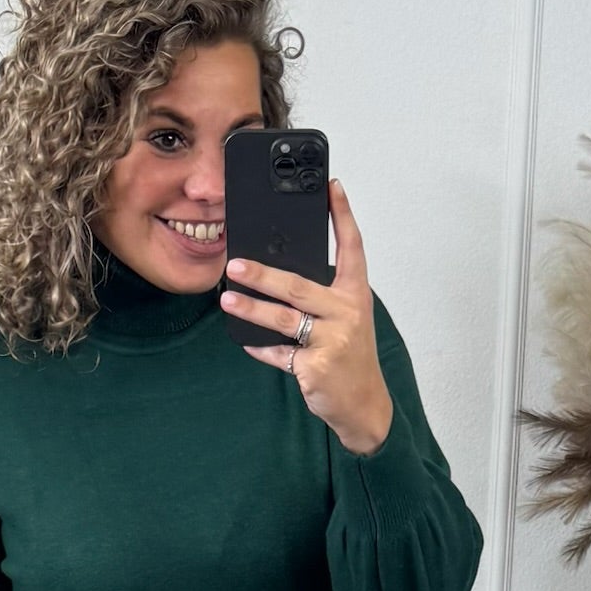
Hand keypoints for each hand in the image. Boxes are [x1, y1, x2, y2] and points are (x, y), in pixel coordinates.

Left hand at [219, 177, 394, 455]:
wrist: (364, 405)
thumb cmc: (350, 355)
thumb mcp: (345, 319)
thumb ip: (320, 297)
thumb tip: (275, 274)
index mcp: (355, 295)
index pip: (352, 247)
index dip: (342, 215)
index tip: (331, 186)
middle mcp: (347, 313)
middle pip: (299, 287)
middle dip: (264, 274)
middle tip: (235, 264)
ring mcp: (333, 341)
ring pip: (284, 319)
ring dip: (252, 308)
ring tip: (227, 299)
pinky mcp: (317, 367)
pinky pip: (279, 353)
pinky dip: (260, 348)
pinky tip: (245, 339)